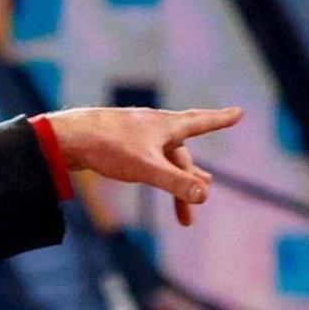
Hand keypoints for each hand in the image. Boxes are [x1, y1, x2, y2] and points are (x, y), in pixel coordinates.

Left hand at [48, 106, 243, 226]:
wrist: (69, 137)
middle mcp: (154, 126)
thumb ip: (175, 182)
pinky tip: (150, 172)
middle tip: (205, 190)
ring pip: (164, 157)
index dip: (220, 120)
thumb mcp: (146, 168)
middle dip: (193, 176)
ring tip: (186, 194)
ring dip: (176, 177)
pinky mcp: (120, 142)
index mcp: (166, 127)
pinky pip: (146, 157)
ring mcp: (137, 133)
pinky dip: (156, 170)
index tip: (239, 113)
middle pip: (183, 153)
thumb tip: (204, 196)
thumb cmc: (109, 147)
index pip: (201, 123)